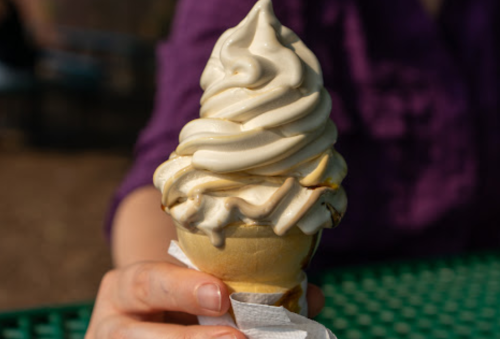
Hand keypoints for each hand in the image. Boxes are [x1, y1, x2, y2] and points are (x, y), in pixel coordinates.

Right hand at [85, 261, 325, 338]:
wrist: (142, 322)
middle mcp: (113, 323)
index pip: (147, 281)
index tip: (222, 295)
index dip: (182, 288)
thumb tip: (312, 296)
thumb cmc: (175, 301)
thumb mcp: (195, 288)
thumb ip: (240, 286)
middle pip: (140, 334)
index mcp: (126, 286)